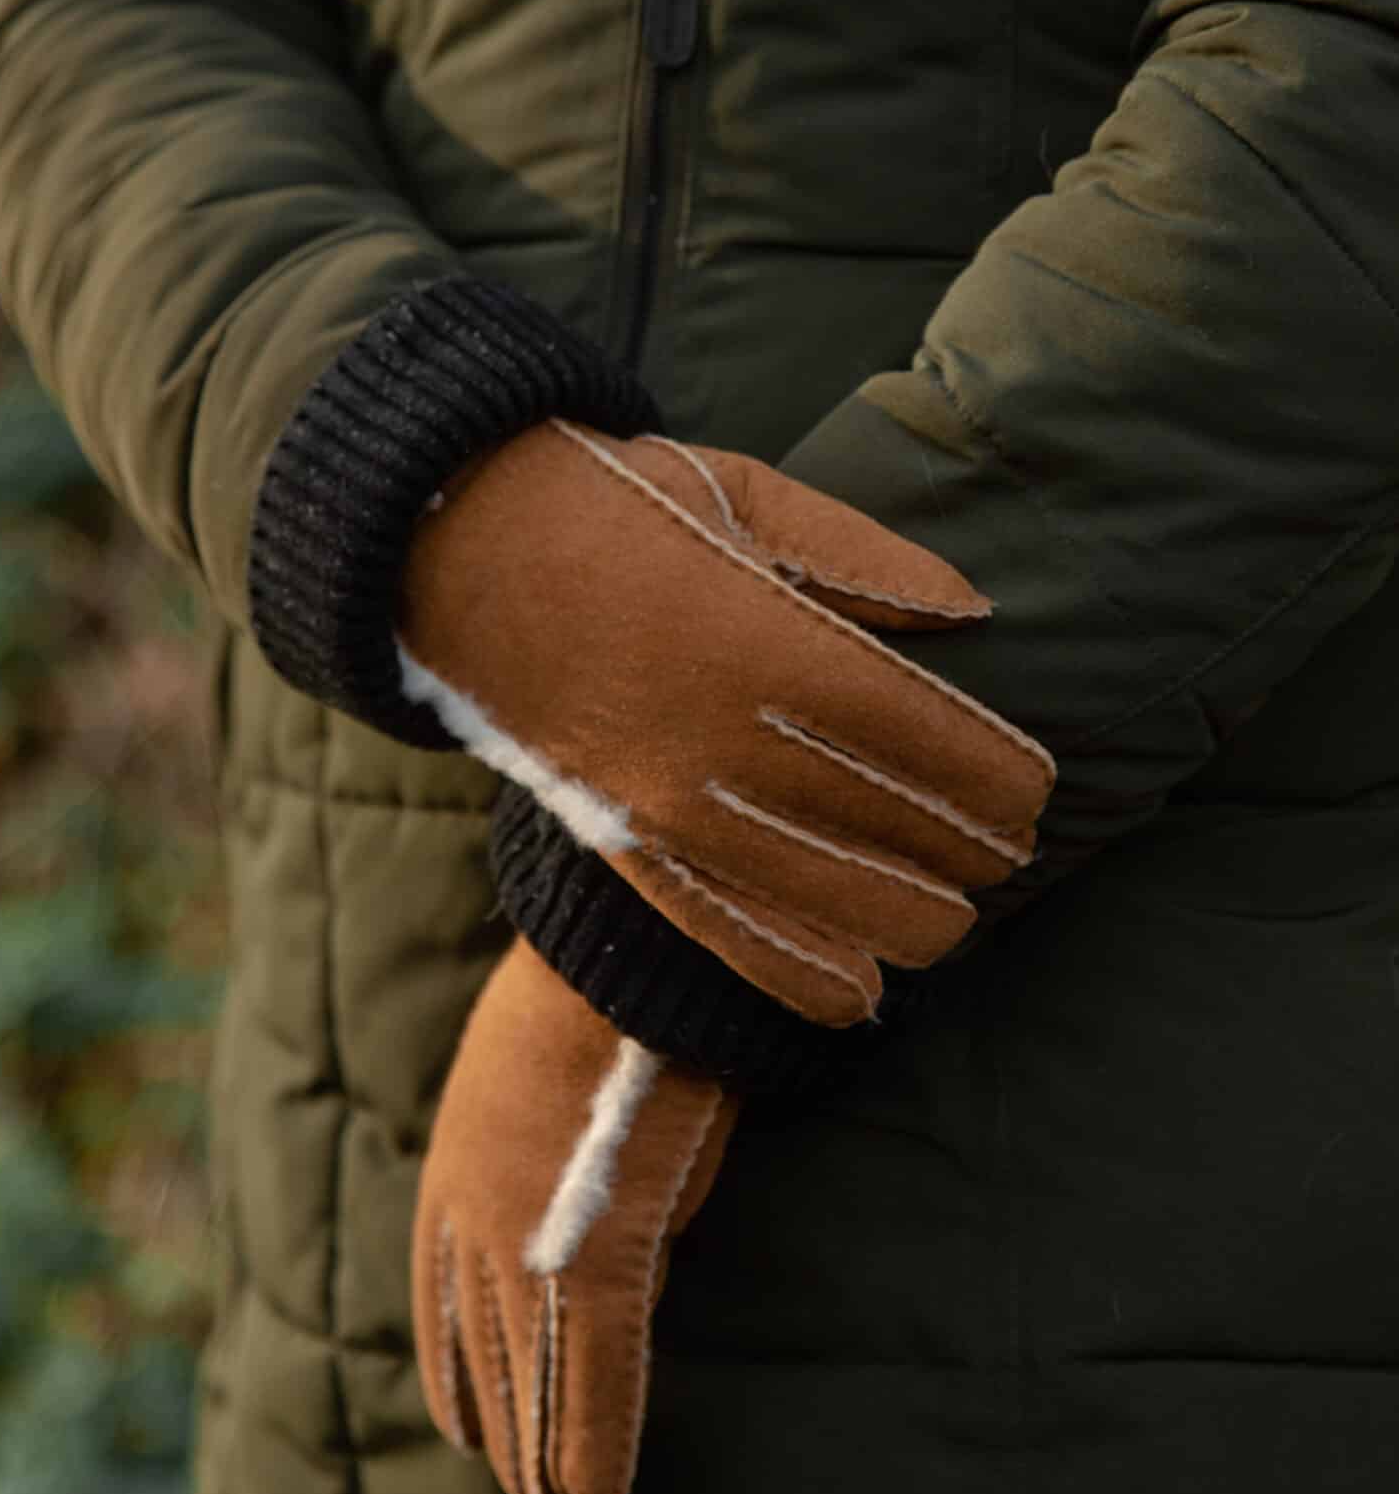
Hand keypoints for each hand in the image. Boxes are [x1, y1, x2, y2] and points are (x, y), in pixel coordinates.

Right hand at [397, 421, 1053, 1026]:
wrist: (457, 547)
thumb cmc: (618, 503)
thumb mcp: (747, 493)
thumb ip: (868, 560)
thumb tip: (978, 612)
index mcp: (774, 642)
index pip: (929, 740)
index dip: (999, 781)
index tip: (1036, 794)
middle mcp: (731, 740)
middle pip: (895, 830)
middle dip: (971, 854)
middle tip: (1007, 853)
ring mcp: (674, 805)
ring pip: (829, 898)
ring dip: (910, 921)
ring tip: (953, 918)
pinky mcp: (627, 844)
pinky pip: (726, 931)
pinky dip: (799, 974)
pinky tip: (859, 999)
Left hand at [411, 936, 736, 1493]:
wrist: (620, 943)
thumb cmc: (603, 984)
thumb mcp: (540, 1069)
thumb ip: (542, 1145)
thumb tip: (576, 1185)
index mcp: (454, 1178)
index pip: (445, 1311)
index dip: (466, 1377)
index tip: (477, 1427)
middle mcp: (469, 1227)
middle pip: (480, 1361)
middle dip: (504, 1435)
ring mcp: (524, 1246)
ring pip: (528, 1387)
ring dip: (547, 1463)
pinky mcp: (591, 1257)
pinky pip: (593, 1381)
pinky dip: (596, 1447)